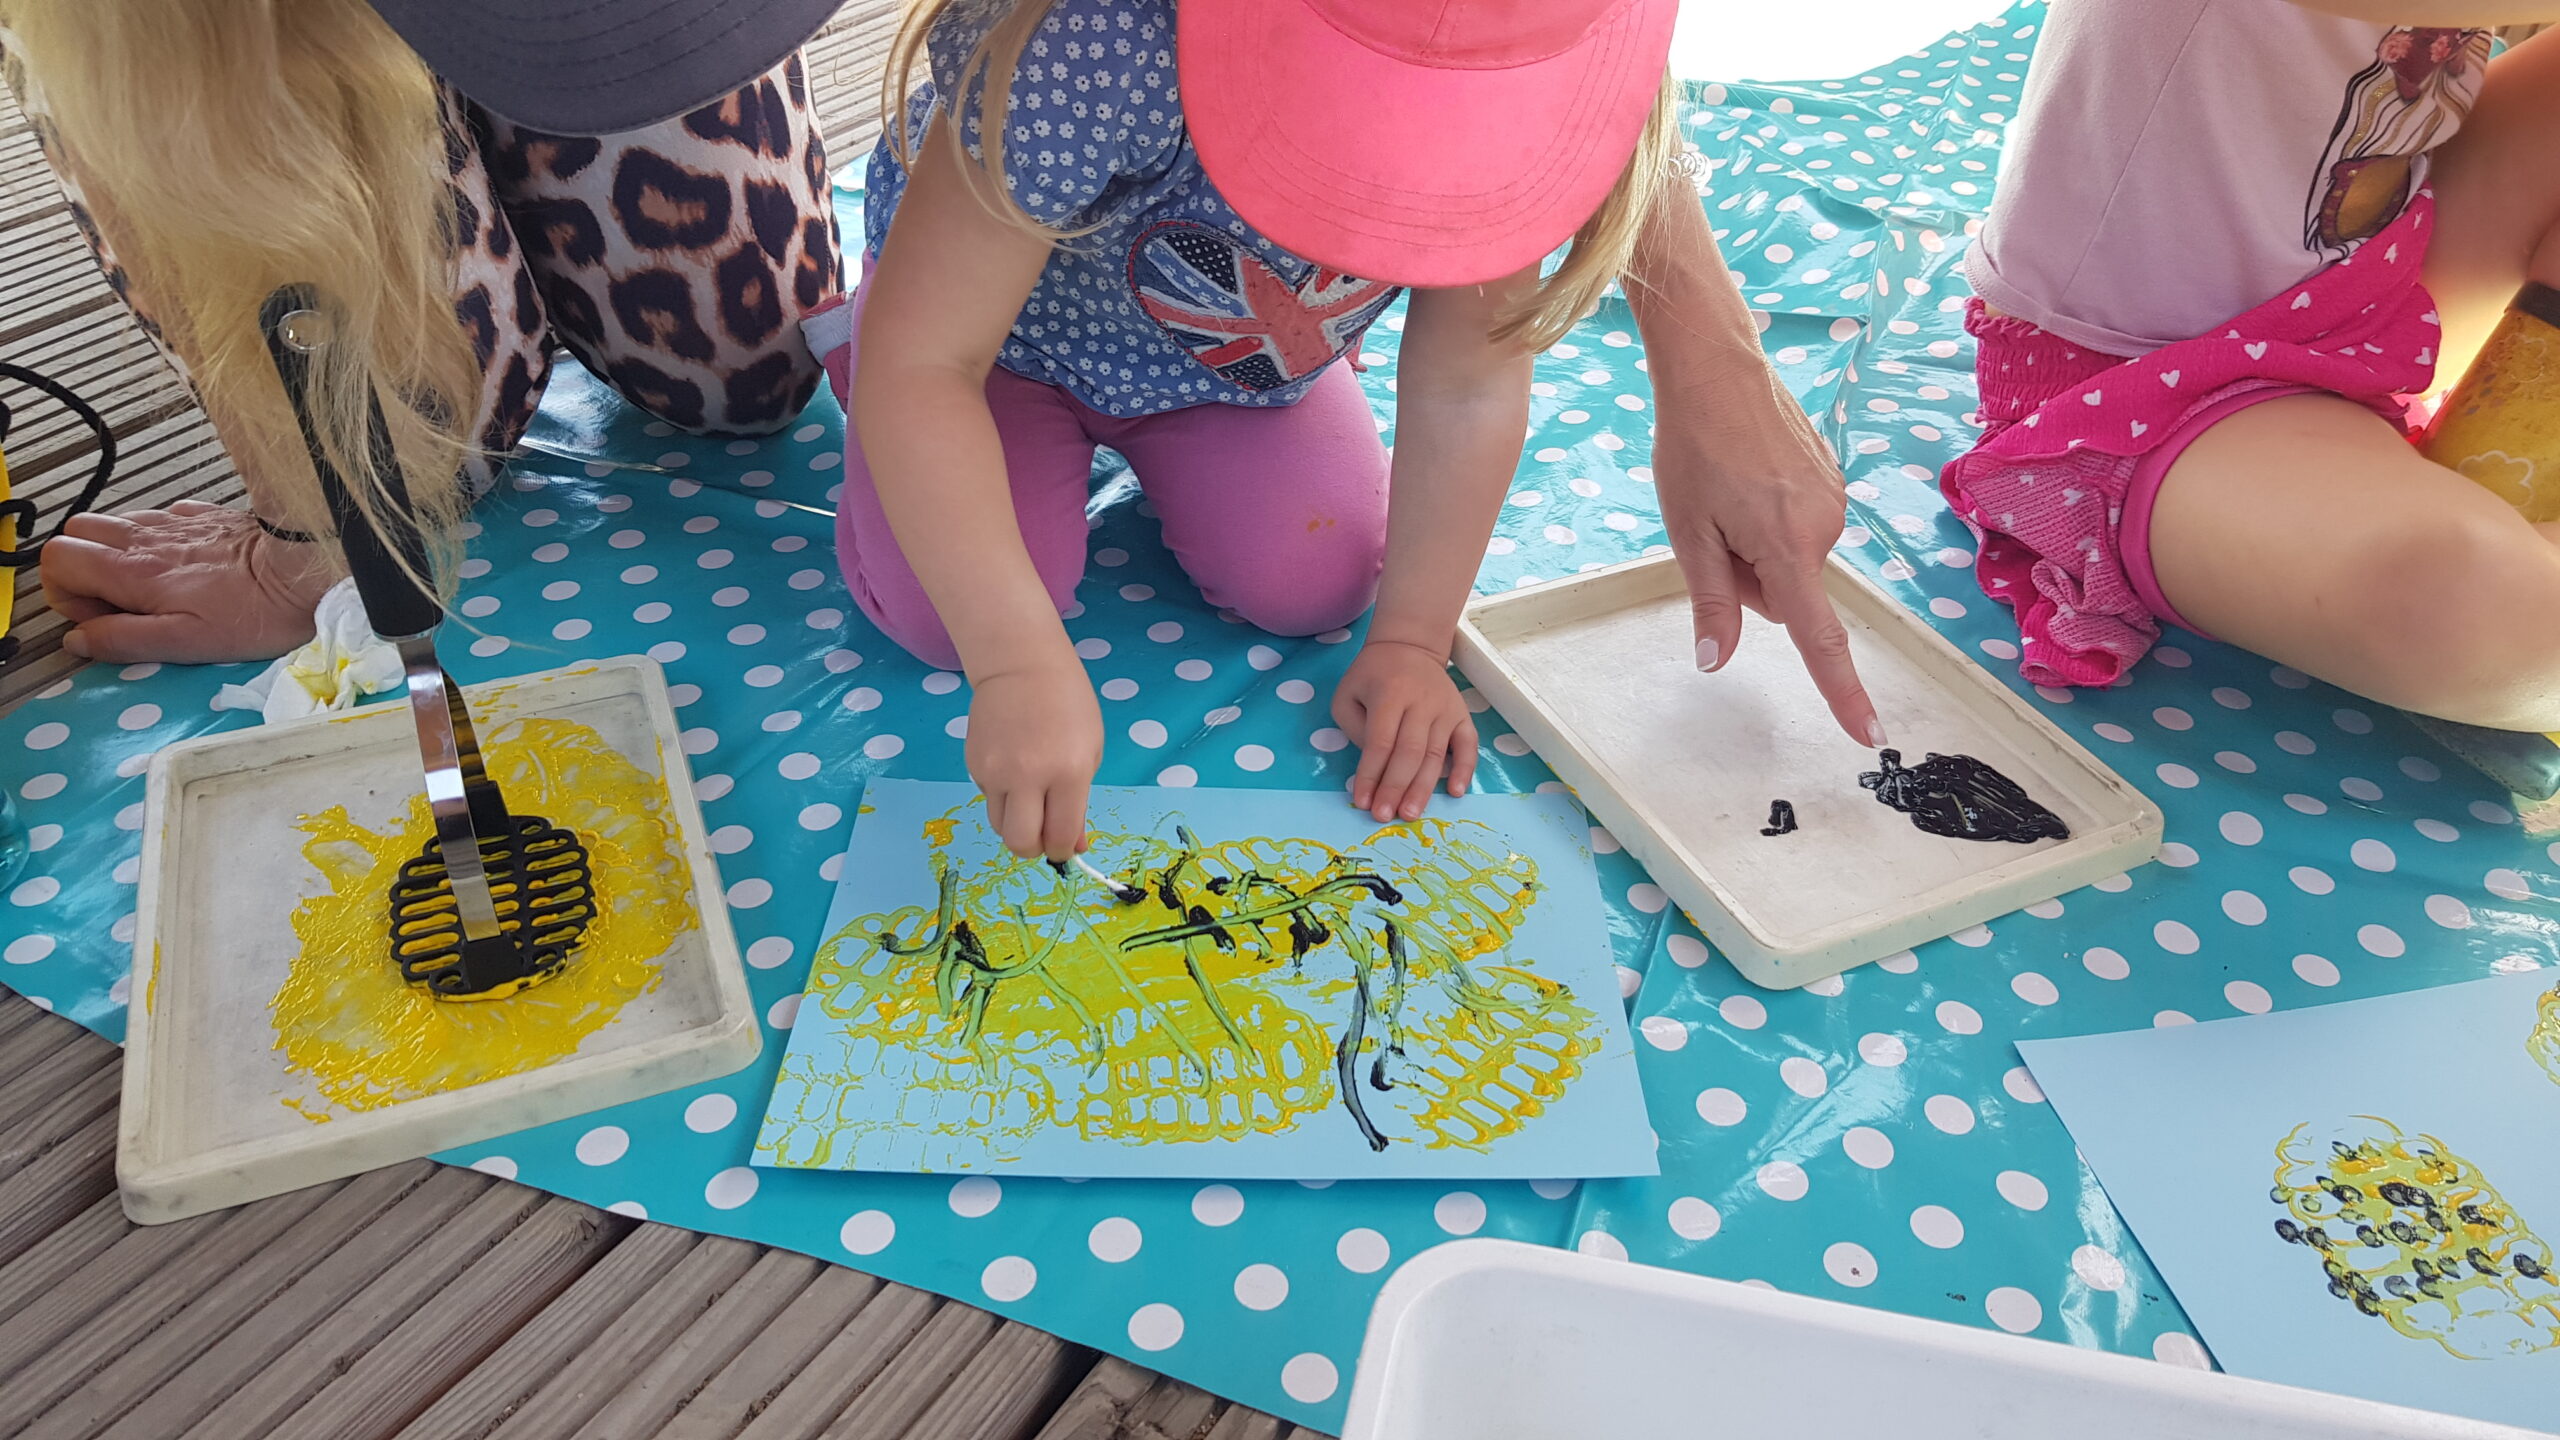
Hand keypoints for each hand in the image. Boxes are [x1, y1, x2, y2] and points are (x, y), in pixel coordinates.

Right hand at [39, 500, 337, 663]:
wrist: (308, 568)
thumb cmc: (255, 611)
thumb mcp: (185, 643)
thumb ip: (124, 640)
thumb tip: (80, 639)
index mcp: (133, 570)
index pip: (56, 560)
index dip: (67, 595)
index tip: (102, 619)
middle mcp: (146, 537)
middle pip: (76, 533)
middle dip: (83, 570)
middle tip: (121, 603)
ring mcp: (175, 521)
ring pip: (114, 522)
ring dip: (117, 554)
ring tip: (152, 588)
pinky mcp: (205, 516)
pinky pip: (161, 519)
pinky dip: (157, 541)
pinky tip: (187, 566)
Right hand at [965, 660, 1102, 860]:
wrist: (1021, 665)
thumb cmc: (1068, 705)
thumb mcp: (1089, 752)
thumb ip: (1079, 803)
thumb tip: (1072, 845)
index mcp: (1067, 773)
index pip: (1057, 836)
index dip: (1061, 850)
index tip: (1064, 845)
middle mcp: (1027, 776)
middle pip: (1019, 842)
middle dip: (1034, 848)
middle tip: (1043, 833)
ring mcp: (994, 771)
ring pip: (1000, 826)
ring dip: (1017, 824)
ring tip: (1030, 798)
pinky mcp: (973, 765)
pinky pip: (990, 799)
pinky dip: (1004, 797)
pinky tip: (1014, 767)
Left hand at [1332, 639, 1478, 822]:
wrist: (1409, 647)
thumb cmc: (1372, 676)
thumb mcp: (1348, 694)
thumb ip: (1355, 730)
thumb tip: (1376, 766)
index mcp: (1390, 694)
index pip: (1380, 742)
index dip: (1370, 774)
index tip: (1362, 801)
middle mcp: (1421, 702)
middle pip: (1410, 752)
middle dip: (1396, 788)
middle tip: (1385, 816)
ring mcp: (1446, 709)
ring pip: (1435, 755)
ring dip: (1423, 788)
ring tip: (1410, 813)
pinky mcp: (1462, 715)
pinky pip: (1468, 745)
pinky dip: (1464, 770)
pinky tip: (1455, 792)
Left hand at [1655, 392, 1884, 746]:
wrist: (1716, 369)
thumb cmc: (1693, 448)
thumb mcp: (1688, 534)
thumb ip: (1711, 602)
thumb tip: (1717, 660)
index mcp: (1789, 548)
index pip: (1819, 638)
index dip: (1842, 691)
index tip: (1869, 733)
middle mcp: (1826, 528)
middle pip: (1785, 596)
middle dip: (1748, 580)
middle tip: (1712, 527)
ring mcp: (1834, 502)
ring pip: (1791, 563)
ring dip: (1758, 548)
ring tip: (1727, 495)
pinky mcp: (1833, 482)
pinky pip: (1799, 530)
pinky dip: (1772, 520)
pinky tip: (1748, 477)